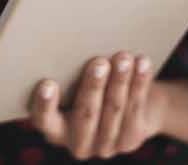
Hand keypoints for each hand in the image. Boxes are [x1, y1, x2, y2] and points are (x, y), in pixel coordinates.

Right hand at [29, 53, 162, 158]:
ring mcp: (106, 145)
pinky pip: (135, 108)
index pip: (45, 120)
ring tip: (123, 58)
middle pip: (86, 114)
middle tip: (99, 62)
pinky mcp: (130, 139)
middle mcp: (79, 144)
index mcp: (55, 130)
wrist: (126, 109)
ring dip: (120, 81)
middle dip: (93, 86)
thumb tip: (71, 42)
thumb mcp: (73, 89)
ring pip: (114, 109)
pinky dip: (139, 83)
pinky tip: (142, 63)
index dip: (45, 104)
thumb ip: (69, 78)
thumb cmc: (88, 88)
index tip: (48, 83)